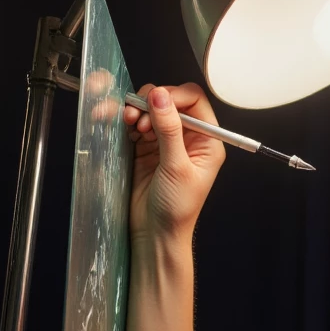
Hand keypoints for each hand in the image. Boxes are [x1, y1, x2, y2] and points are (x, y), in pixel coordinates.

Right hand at [124, 82, 225, 240]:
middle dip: (151, 104)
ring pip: (150, 111)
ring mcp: (165, 142)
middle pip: (170, 102)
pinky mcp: (145, 148)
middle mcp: (188, 139)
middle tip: (139, 118)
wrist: (156, 234)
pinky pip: (136, 125)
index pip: (194, 102)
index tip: (156, 101)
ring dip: (136, 111)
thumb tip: (161, 98)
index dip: (174, 96)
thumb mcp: (177, 168)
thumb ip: (170, 130)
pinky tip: (122, 126)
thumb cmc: (177, 210)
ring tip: (129, 122)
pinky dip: (127, 121)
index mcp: (207, 142)